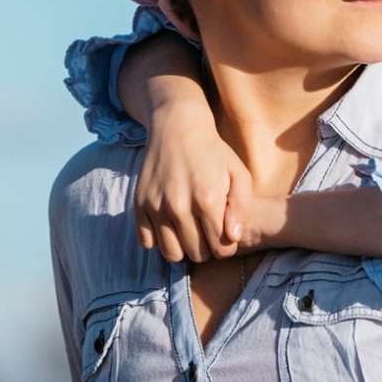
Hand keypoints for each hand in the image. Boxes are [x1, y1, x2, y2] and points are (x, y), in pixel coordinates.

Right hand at [134, 98, 246, 262]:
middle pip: (197, 255)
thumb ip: (242, 208)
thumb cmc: (214, 152)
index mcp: (208, 200)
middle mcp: (179, 206)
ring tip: (190, 228)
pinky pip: (147, 242)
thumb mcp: (239, 174)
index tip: (224, 232)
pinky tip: (170, 223)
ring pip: (171, 254)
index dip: (226, 245)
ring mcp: (156, 206)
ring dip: (183, 246)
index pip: (221, 249)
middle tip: (207, 228)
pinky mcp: (139, 205)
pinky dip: (159, 238)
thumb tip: (232, 238)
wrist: (178, 127)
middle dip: (206, 246)